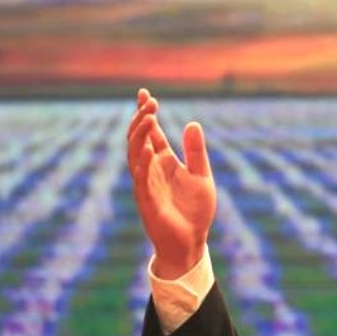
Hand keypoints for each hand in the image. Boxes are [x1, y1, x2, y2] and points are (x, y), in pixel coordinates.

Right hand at [126, 88, 216, 278]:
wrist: (191, 242)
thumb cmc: (194, 211)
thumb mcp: (201, 176)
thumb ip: (196, 152)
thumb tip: (193, 123)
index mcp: (164, 162)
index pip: (151, 133)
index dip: (146, 113)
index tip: (145, 93)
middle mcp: (151, 169)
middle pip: (140, 138)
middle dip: (142, 119)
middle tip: (149, 102)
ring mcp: (146, 184)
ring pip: (135, 154)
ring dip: (140, 135)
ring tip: (147, 117)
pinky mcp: (146, 200)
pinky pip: (140, 178)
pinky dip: (142, 162)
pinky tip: (146, 147)